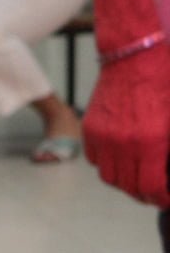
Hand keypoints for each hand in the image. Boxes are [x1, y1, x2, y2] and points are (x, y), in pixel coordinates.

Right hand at [84, 46, 169, 205]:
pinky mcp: (90, 129)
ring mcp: (103, 137)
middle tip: (155, 193)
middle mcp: (123, 143)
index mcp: (151, 140)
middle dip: (144, 195)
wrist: (134, 53)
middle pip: (128, 187)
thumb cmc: (164, 79)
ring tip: (137, 179)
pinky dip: (108, 164)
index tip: (167, 200)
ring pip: (109, 177)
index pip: (152, 187)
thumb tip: (169, 169)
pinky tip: (122, 158)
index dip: (162, 199)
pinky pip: (95, 160)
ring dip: (124, 183)